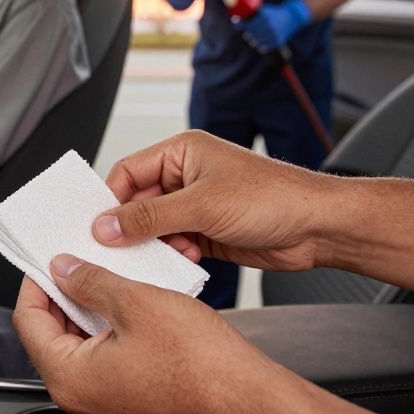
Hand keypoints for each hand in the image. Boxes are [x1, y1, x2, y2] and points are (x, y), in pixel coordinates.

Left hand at [13, 255, 274, 413]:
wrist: (250, 406)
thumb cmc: (203, 367)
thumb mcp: (137, 302)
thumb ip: (89, 281)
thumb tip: (63, 269)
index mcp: (69, 380)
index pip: (27, 321)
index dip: (36, 282)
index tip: (48, 259)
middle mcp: (80, 404)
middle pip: (52, 338)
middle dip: (66, 296)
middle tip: (83, 262)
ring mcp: (105, 412)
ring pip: (82, 351)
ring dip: (92, 314)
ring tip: (114, 281)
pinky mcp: (130, 411)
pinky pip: (106, 367)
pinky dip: (112, 335)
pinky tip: (134, 310)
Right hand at [93, 130, 339, 271]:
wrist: (318, 227)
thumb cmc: (272, 197)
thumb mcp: (202, 206)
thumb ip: (149, 218)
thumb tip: (105, 227)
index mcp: (181, 153)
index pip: (127, 172)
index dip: (109, 200)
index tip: (96, 228)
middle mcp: (185, 177)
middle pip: (138, 204)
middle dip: (131, 229)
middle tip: (118, 252)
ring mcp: (196, 206)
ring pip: (154, 229)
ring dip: (154, 246)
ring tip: (164, 255)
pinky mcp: (207, 232)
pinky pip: (174, 245)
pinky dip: (173, 256)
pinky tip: (185, 261)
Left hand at [238, 0, 310, 50]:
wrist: (291, 17)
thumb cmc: (274, 13)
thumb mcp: (263, 10)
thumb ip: (251, 14)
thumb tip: (234, 19)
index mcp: (265, 16)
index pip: (249, 23)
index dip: (242, 25)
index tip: (237, 25)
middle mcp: (269, 25)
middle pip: (252, 33)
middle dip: (248, 34)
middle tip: (247, 35)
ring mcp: (273, 34)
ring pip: (258, 41)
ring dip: (253, 41)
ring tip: (252, 40)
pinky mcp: (278, 41)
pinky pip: (266, 47)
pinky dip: (262, 46)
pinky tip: (260, 45)